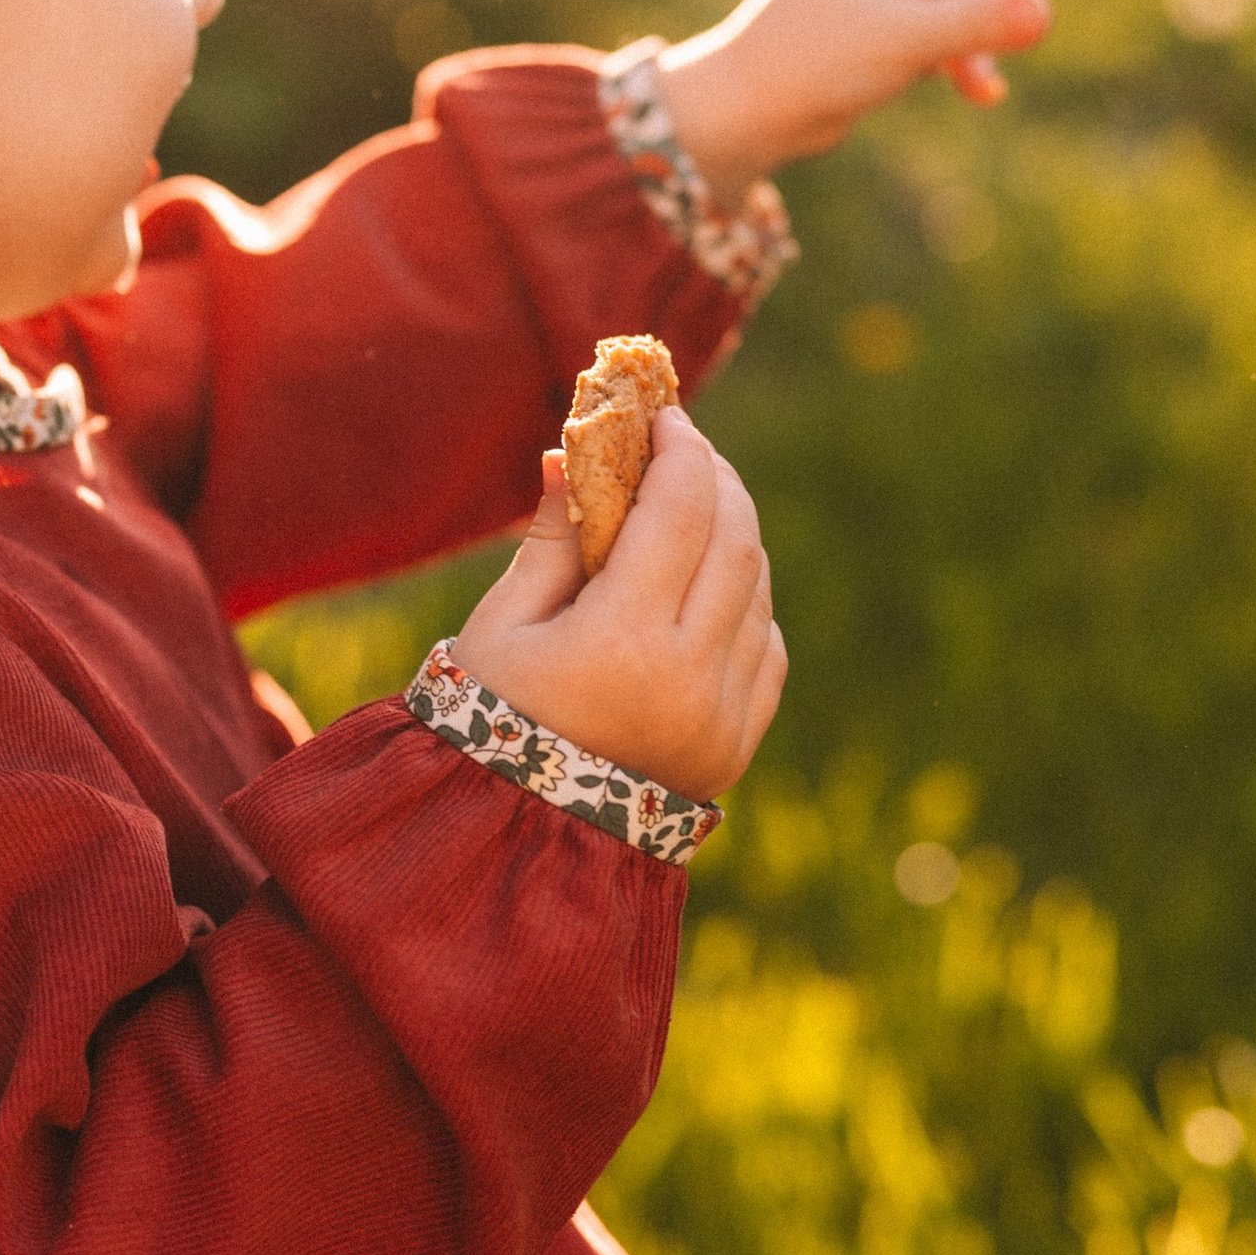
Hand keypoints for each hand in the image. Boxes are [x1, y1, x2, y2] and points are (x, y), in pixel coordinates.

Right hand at [456, 411, 785, 797]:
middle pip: (735, 542)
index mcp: (623, 642)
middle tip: (686, 451)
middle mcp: (688, 678)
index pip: (681, 511)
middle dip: (716, 481)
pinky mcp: (736, 742)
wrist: (517, 836)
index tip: (666, 417)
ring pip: (757, 591)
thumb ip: (551, 538)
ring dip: (733, 537)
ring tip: (693, 512)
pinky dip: (745, 602)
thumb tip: (573, 453)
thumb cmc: (490, 719)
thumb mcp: (503, 625)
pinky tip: (708, 587)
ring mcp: (722, 715)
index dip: (681, 451)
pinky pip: (766, 647)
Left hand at [654, 0, 1051, 207]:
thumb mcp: (900, 44)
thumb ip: (974, 24)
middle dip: (965, 3)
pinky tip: (977, 94)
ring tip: (910, 70)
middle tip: (908, 45)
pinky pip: (961, 22)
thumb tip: (1042, 10)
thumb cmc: (807, 63)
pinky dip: (967, 57)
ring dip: (961, 38)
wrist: (753, 113)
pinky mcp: (898, 13)